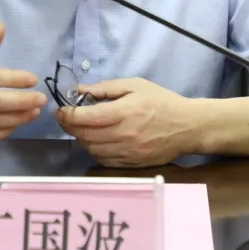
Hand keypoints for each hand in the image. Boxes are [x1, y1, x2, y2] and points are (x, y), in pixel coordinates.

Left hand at [55, 78, 196, 167]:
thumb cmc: (162, 101)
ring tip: (81, 128)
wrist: (188, 127)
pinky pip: (103, 160)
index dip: (67, 115)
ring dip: (81, 139)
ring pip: (92, 150)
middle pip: (85, 135)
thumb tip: (80, 90)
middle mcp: (124, 135)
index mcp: (125, 112)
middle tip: (65, 119)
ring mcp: (127, 152)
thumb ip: (106, 88)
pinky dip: (94, 151)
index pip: (86, 118)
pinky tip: (96, 141)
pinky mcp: (131, 164)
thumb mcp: (136, 85)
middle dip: (69, 127)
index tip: (61, 111)